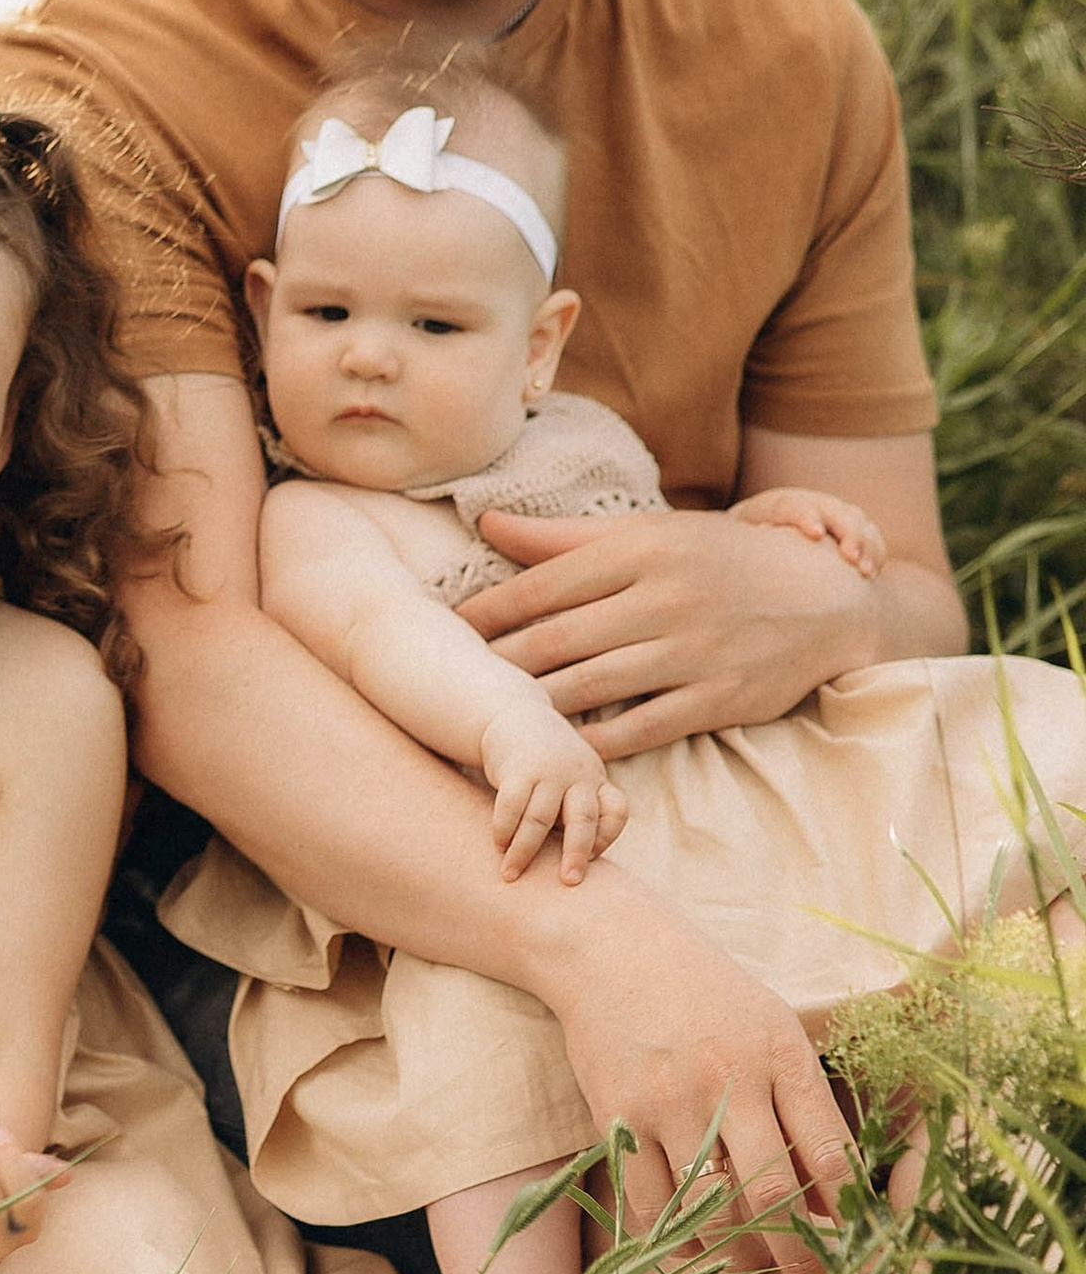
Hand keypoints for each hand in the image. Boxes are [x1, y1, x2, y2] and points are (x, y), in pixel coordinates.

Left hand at [460, 507, 878, 757]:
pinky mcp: (718, 699)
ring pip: (588, 686)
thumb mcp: (653, 533)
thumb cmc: (724, 561)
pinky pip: (639, 728)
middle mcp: (665, 597)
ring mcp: (694, 651)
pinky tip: (554, 749)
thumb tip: (485, 524)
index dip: (485, 613)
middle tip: (445, 683)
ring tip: (485, 719)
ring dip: (531, 707)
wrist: (830, 603)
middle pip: (555, 639)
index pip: (542, 585)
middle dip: (494, 665)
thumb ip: (566, 538)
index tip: (444, 632)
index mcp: (644, 548)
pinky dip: (591, 743)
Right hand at [476, 696, 627, 882]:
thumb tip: (577, 864)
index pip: (616, 810)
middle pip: (583, 818)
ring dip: (523, 851)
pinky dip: (503, 829)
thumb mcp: (575, 780)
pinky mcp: (517, 768)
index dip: (607, 836)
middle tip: (568, 882)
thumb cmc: (548, 764)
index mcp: (596, 780)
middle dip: (576, 852)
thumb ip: (578, 814)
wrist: (516, 717)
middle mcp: (576, 775)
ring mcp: (547, 771)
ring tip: (510, 875)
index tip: (593, 858)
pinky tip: (497, 845)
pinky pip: (510, 805)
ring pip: (539, 818)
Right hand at [536, 880, 841, 1273]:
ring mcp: (667, 1101)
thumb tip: (828, 1203)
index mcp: (780, 1055)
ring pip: (709, 1211)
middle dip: (799, 1259)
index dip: (848, 1217)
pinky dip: (675, 1238)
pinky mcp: (616, 1116)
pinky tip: (693, 1246)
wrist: (609, 949)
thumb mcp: (772, 1030)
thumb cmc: (707, 994)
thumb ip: (803, 1108)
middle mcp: (727, 1080)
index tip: (853, 1249)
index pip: (831, 1155)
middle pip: (773, 1195)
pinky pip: (650, 1203)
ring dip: (735, 1258)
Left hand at [730, 483, 886, 577]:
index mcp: (779, 504)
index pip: (793, 505)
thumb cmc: (747, 543)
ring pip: (858, 521)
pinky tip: (873, 572)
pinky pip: (871, 535)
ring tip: (865, 571)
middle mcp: (813, 504)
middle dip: (846, 532)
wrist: (765, 532)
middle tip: (850, 557)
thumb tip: (758, 538)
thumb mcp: (738, 540)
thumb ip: (744, 542)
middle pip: (835, 511)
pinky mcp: (852, 528)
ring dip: (866, 544)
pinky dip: (876, 551)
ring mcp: (835, 513)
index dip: (805, 516)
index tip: (814, 534)